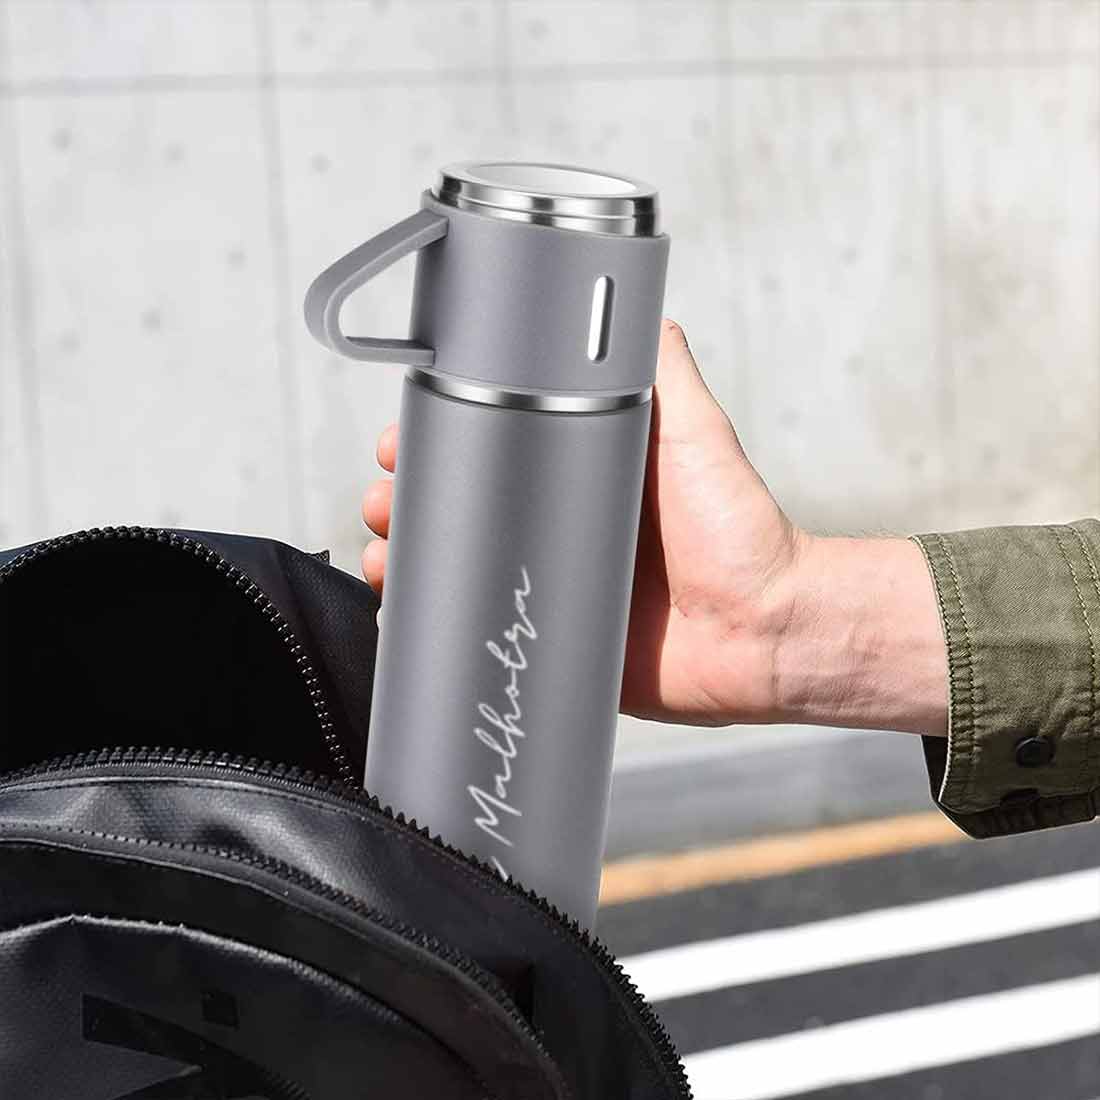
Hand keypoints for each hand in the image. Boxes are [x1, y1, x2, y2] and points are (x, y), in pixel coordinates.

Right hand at [361, 320, 947, 735]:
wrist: (767, 629)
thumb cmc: (741, 531)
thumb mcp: (696, 433)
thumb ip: (664, 373)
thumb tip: (641, 307)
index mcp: (580, 476)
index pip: (491, 450)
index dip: (439, 444)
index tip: (401, 439)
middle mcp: (559, 526)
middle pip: (463, 510)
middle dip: (409, 503)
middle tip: (385, 501)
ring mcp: (554, 584)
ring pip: (462, 569)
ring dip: (410, 560)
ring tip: (383, 555)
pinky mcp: (558, 638)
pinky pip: (486, 631)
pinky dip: (442, 624)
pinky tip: (409, 616)